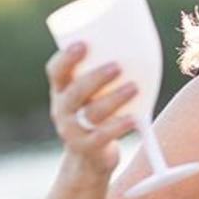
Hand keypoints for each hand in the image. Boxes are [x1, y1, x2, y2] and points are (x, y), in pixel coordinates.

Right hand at [46, 43, 138, 176]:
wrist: (88, 159)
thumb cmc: (97, 114)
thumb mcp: (93, 95)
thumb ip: (108, 72)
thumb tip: (142, 40)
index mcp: (61, 91)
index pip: (56, 72)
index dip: (66, 58)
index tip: (82, 43)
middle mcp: (62, 110)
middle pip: (75, 91)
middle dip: (95, 77)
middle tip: (117, 66)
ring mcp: (73, 130)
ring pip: (92, 112)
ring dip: (113, 98)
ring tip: (134, 87)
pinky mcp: (88, 147)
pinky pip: (103, 136)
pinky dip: (120, 126)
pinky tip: (134, 119)